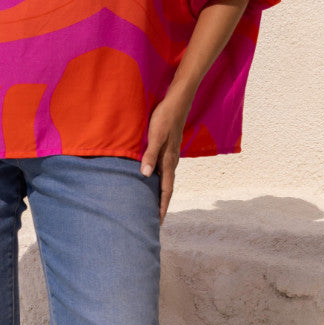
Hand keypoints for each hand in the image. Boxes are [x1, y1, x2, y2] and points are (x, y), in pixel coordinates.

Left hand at [140, 95, 189, 221]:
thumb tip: (145, 176)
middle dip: (161, 205)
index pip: (166, 190)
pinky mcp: (168, 149)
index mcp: (169, 161)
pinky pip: (164, 171)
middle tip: (154, 220)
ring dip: (160, 194)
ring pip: (165, 180)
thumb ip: (150, 156)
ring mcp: (171, 156)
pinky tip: (152, 181)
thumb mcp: (155, 136)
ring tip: (152, 205)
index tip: (158, 222)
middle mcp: (171, 162)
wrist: (177, 102)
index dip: (162, 207)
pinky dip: (159, 181)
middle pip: (167, 189)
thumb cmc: (164, 118)